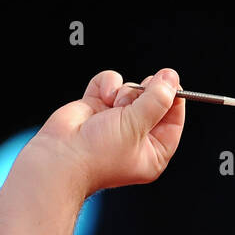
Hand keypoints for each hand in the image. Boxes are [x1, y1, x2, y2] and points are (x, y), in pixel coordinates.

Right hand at [24, 68, 185, 198]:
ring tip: (114, 105)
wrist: (59, 156)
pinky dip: (107, 85)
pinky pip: (110, 83)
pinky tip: (103, 96)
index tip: (172, 82)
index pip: (173, 121)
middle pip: (154, 102)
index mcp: (152, 152)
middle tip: (142, 91)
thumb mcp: (137, 126)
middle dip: (146, 93)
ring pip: (132, 89)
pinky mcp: (96, 107)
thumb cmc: (98, 153)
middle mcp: (136, 137)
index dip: (175, 100)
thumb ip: (156, 100)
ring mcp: (115, 120)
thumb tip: (171, 78)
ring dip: (124, 92)